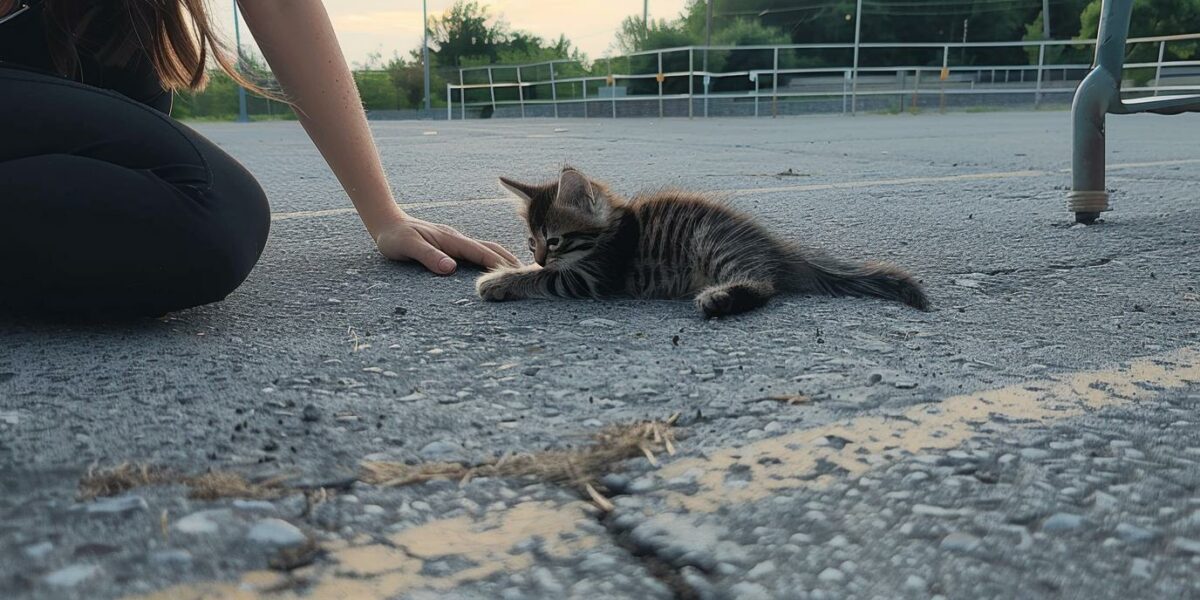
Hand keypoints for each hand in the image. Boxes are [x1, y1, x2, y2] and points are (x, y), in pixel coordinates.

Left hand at [374, 216, 520, 274]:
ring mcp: (455, 242)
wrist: (386, 222)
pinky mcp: (451, 246)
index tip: (517, 275)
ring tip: (517, 274)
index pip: (482, 253)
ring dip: (502, 259)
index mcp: (452, 240)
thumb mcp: (408, 247)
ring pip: (486, 249)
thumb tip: (450, 269)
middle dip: (510, 261)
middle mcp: (457, 239)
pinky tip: (493, 269)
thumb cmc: (395, 237)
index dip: (500, 264)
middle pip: (491, 249)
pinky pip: (476, 253)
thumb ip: (429, 257)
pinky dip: (490, 260)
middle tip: (527, 276)